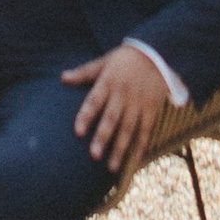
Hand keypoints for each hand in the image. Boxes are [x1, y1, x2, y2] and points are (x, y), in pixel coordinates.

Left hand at [62, 44, 172, 172]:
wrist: (157, 52)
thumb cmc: (125, 58)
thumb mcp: (104, 61)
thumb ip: (84, 72)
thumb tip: (62, 78)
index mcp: (108, 82)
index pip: (94, 101)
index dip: (86, 116)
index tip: (78, 132)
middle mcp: (123, 95)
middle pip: (112, 118)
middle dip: (103, 137)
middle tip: (94, 156)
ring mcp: (138, 103)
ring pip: (128, 128)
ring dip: (120, 148)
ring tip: (111, 167)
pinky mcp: (151, 108)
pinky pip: (146, 129)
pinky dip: (141, 145)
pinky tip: (134, 161)